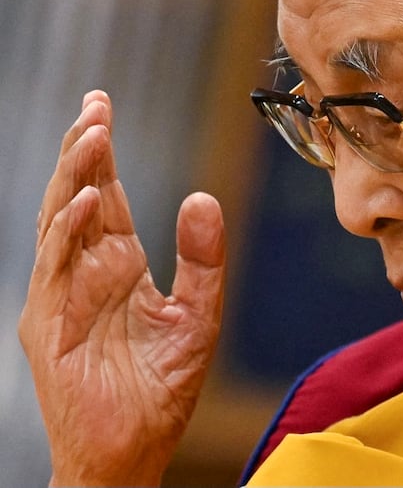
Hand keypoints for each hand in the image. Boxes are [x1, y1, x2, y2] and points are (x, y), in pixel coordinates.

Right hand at [19, 91, 225, 486]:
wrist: (132, 448)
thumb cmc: (160, 388)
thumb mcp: (197, 317)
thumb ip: (203, 260)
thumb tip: (202, 197)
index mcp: (119, 266)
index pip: (104, 198)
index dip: (102, 154)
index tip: (103, 108)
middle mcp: (87, 273)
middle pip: (78, 197)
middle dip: (86, 150)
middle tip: (97, 105)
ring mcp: (63, 296)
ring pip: (60, 222)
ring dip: (73, 178)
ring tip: (93, 135)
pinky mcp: (49, 325)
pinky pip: (55, 269)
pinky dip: (67, 234)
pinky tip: (84, 202)